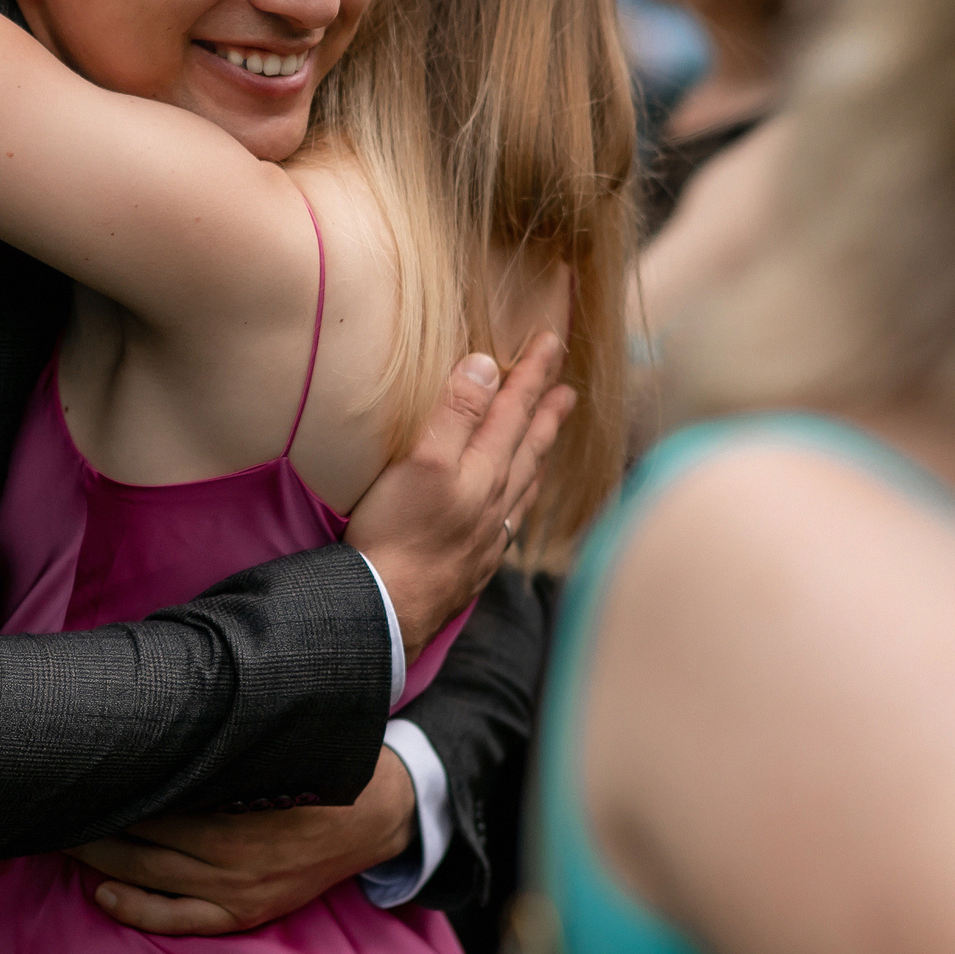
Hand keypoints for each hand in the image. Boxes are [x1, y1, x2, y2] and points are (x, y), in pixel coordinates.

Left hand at [69, 747, 418, 935]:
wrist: (374, 816)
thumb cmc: (312, 764)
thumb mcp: (269, 737)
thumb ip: (219, 726)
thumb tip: (166, 692)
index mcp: (235, 797)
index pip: (151, 789)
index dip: (110, 780)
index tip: (76, 764)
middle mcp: (230, 849)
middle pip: (138, 833)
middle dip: (92, 818)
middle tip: (56, 799)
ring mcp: (236, 887)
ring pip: (147, 873)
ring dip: (98, 856)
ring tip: (62, 837)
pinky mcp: (244, 912)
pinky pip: (177, 919)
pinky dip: (135, 907)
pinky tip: (103, 891)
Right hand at [346, 332, 573, 654]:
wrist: (387, 611)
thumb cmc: (397, 534)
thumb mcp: (422, 461)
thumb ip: (456, 414)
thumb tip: (487, 365)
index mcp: (484, 471)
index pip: (514, 410)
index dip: (532, 374)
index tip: (552, 342)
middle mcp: (495, 503)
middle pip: (528, 448)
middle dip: (546, 414)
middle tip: (568, 391)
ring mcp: (487, 536)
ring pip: (523, 487)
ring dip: (537, 457)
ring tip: (549, 442)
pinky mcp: (473, 563)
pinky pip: (510, 520)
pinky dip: (519, 500)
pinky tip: (511, 508)